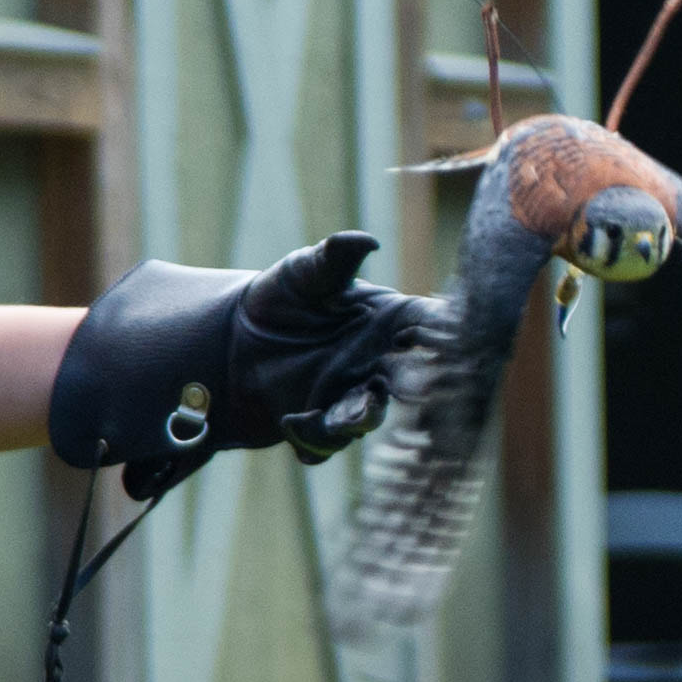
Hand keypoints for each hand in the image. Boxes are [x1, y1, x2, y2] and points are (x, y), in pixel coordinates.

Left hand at [48, 232, 441, 498]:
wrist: (233, 342)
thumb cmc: (283, 298)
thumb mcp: (304, 272)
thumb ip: (334, 258)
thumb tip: (367, 239)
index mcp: (392, 323)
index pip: (433, 326)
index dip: (447, 333)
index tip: (448, 336)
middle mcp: (382, 365)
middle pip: (415, 379)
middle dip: (418, 387)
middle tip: (418, 387)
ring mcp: (354, 398)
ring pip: (370, 416)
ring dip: (361, 417)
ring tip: (344, 416)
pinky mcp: (323, 427)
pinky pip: (328, 442)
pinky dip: (312, 436)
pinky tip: (290, 418)